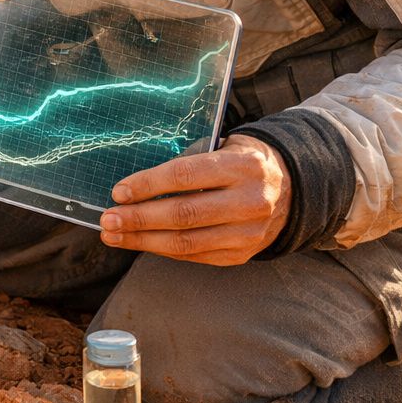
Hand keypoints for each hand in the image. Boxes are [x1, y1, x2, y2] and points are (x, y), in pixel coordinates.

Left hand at [98, 135, 291, 265]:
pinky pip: (195, 255)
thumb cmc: (243, 162)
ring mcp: (248, 232)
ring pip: (186, 242)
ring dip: (143, 240)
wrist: (293, 190)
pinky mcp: (242, 253)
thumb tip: (136, 180)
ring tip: (114, 235)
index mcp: (243, 166)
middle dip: (138, 219)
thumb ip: (191, 160)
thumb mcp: (226, 146)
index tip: (118, 191)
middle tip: (108, 219)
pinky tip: (141, 242)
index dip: (148, 185)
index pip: (186, 176)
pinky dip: (163, 249)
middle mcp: (250, 201)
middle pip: (183, 214)